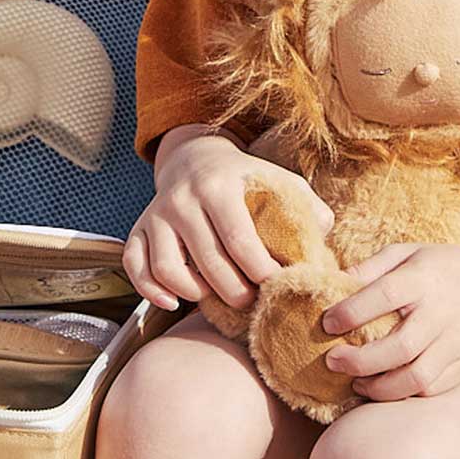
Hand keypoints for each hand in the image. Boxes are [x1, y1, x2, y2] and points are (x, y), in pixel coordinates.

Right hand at [124, 128, 334, 312]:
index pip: (240, 241)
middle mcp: (183, 199)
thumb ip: (305, 206)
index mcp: (219, 186)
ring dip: (195, 293)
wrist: (194, 156)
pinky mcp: (138, 228)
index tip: (278, 285)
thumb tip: (324, 235)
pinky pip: (135, 266)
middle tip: (252, 302)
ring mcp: (157, 214)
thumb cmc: (243, 177)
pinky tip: (174, 302)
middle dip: (235, 291)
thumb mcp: (277, 179)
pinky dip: (151, 290)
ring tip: (216, 298)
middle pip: (208, 261)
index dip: (261, 272)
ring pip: (168, 268)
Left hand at [318, 242, 459, 400]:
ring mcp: (457, 343)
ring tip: (355, 382)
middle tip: (332, 361)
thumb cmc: (445, 268)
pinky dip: (404, 394)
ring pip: (416, 377)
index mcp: (423, 278)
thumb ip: (372, 266)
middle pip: (399, 347)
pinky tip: (383, 388)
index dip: (351, 311)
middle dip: (359, 360)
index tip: (327, 323)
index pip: (384, 294)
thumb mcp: (410, 252)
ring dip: (379, 387)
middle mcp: (441, 313)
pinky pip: (432, 389)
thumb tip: (333, 281)